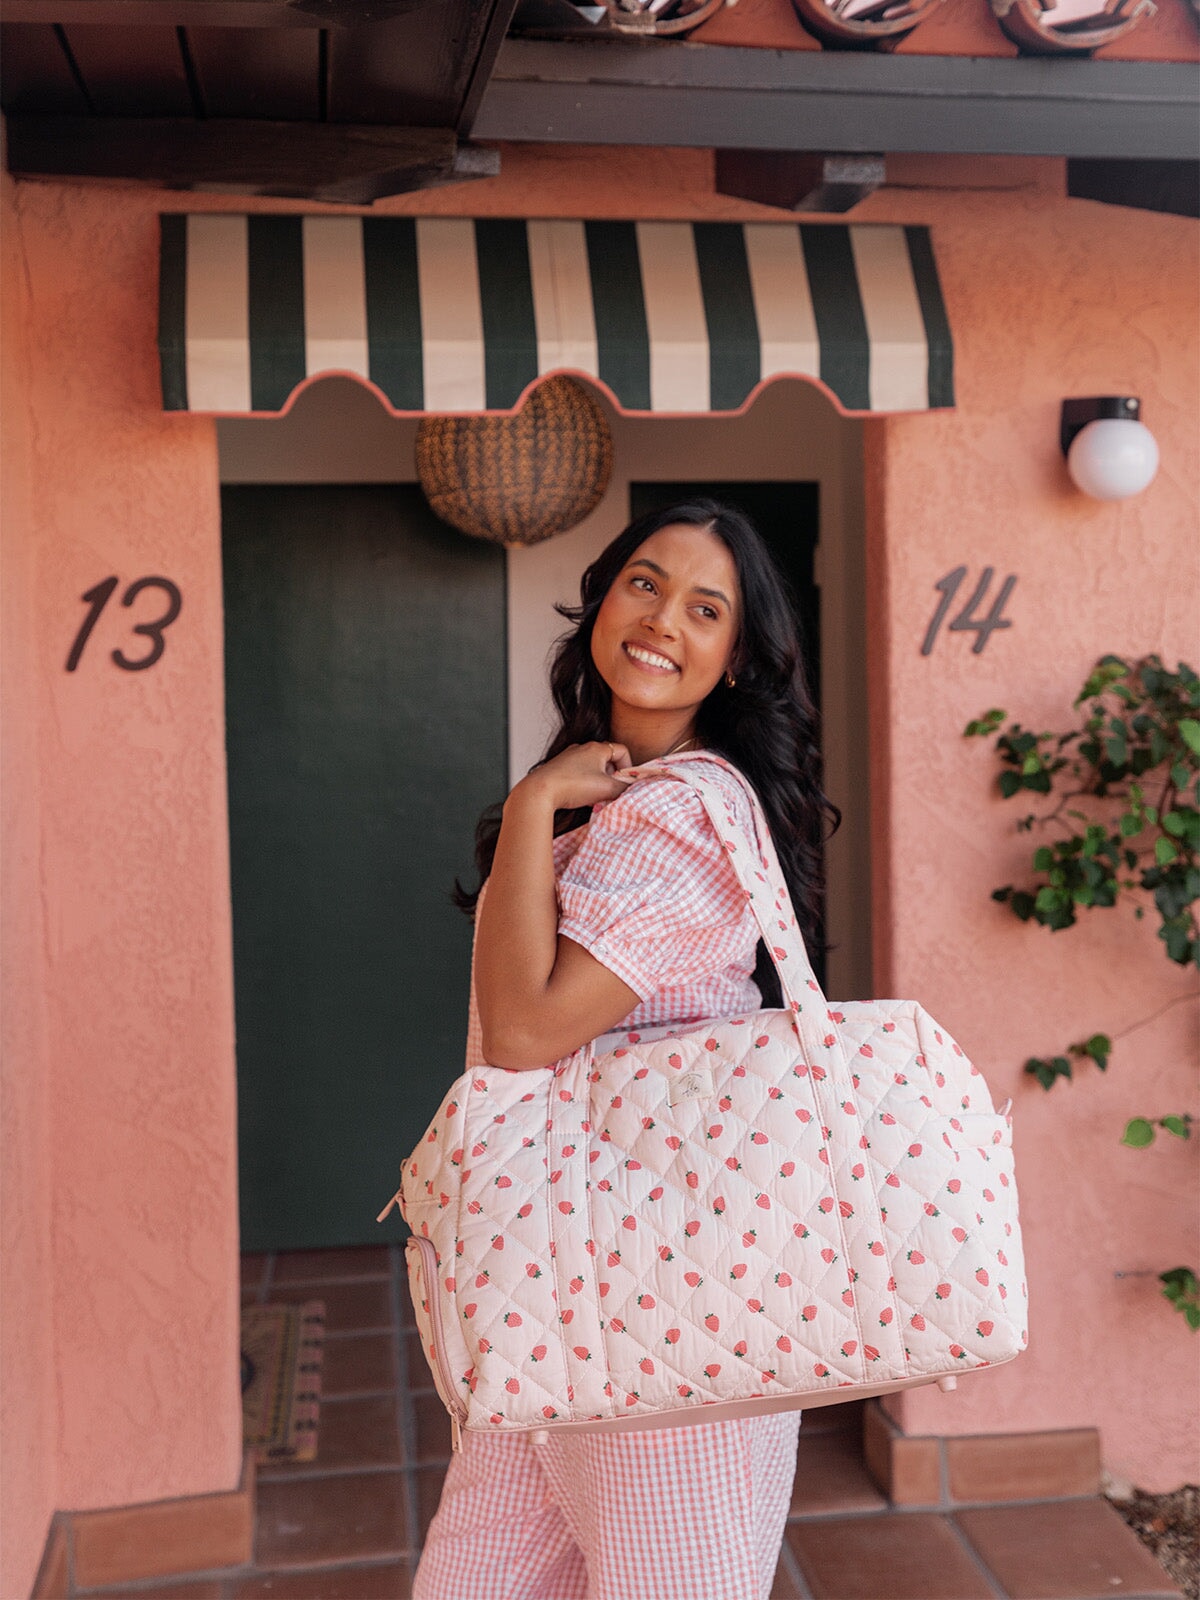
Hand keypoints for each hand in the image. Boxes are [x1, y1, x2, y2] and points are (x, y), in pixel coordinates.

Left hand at [515, 741, 634, 812]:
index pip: (622, 751)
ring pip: (592, 768)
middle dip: (612, 777)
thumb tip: (632, 789)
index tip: (625, 782)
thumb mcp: (606, 789)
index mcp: (596, 748)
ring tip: (595, 798)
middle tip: (611, 792)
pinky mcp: (558, 769)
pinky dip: (584, 785)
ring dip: (598, 783)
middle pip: (607, 760)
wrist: (540, 792)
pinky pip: (578, 774)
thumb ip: (624, 788)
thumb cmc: (573, 786)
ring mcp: (568, 758)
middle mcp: (582, 749)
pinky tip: (581, 798)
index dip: (628, 767)